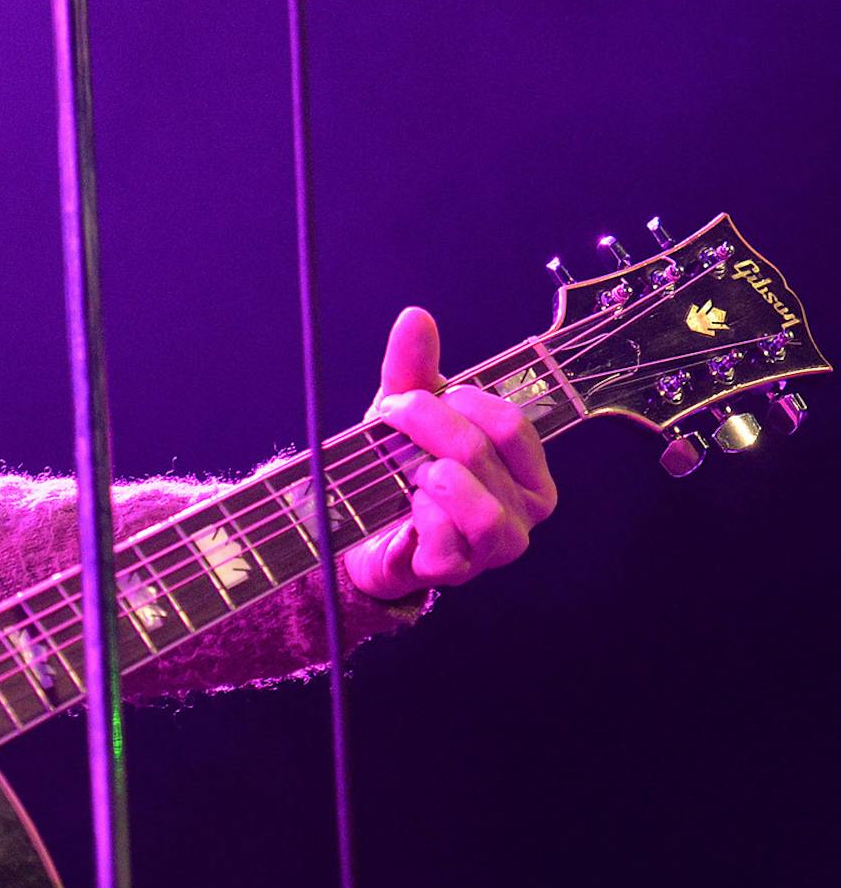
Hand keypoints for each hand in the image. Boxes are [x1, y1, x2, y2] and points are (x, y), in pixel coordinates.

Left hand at [342, 307, 557, 599]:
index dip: (455, 401)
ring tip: (406, 470)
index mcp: (527, 467)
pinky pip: (445, 535)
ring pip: (472, 496)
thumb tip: (416, 315)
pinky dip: (417, 513)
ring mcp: (496, 546)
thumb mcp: (405, 410)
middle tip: (389, 425)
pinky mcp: (458, 572)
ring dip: (424, 472)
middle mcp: (526, 509)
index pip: (510, 423)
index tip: (409, 398)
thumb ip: (413, 367)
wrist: (360, 527)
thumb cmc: (398, 466)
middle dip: (423, 426)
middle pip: (480, 448)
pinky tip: (406, 509)